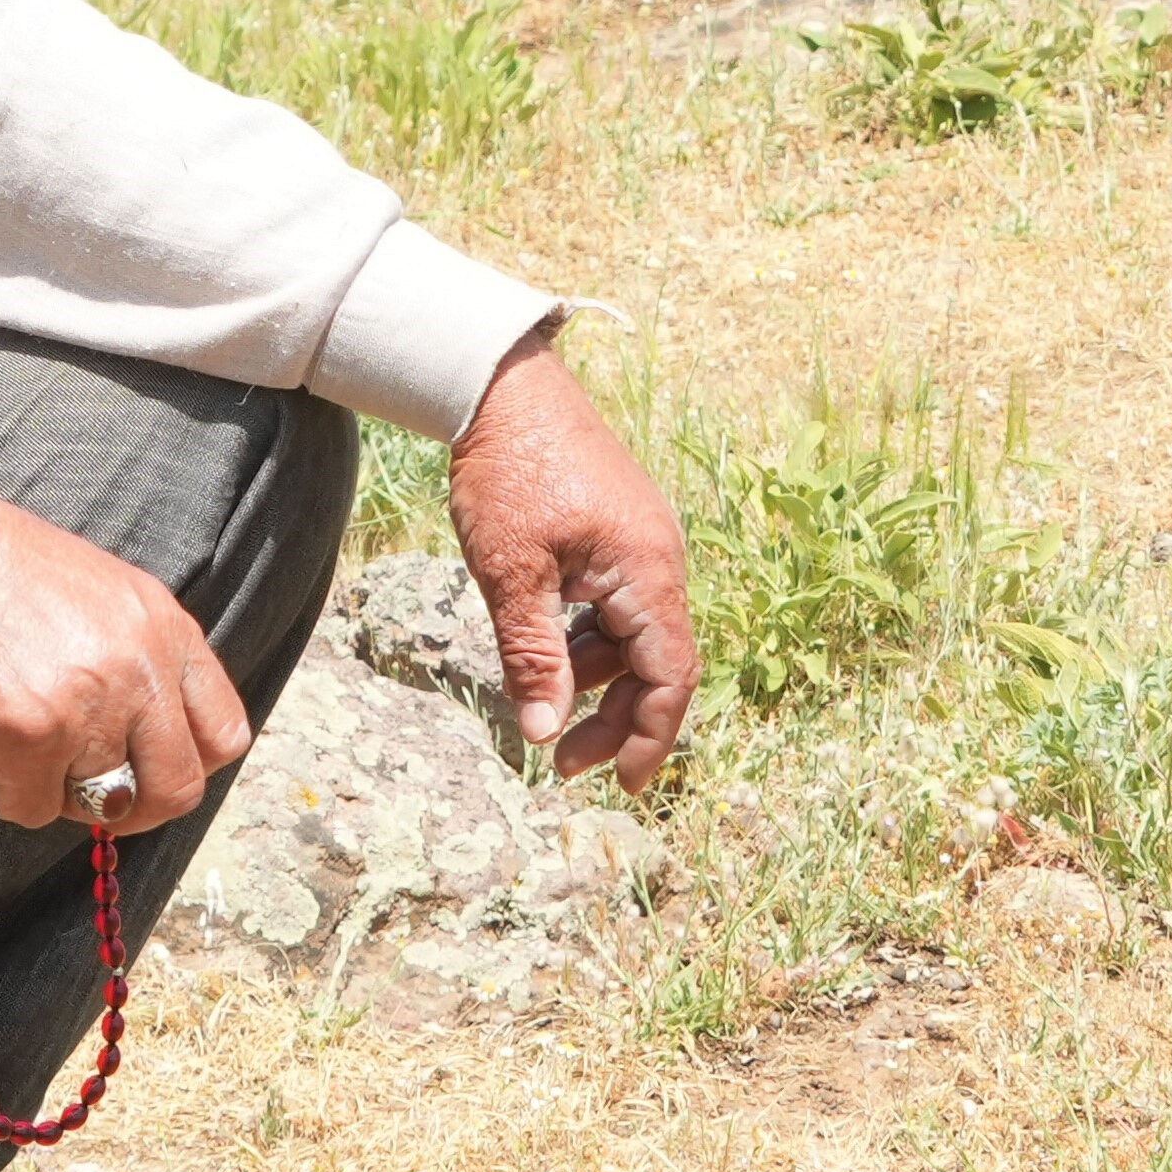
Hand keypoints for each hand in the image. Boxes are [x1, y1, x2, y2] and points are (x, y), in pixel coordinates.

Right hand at [0, 487, 245, 836]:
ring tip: (22, 750)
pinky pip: (33, 810)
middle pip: (177, 789)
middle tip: (88, 791)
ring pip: (102, 807)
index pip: (223, 732)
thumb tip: (148, 739)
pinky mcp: (28, 740)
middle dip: (134, 806)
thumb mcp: (101, 596)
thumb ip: (139, 659)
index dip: (186, 763)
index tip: (148, 767)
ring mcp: (86, 708)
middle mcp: (139, 669)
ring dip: (61, 793)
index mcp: (164, 628)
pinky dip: (5, 792)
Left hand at [444, 333, 693, 783]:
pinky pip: (615, 604)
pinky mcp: (615, 532)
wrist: (500, 385)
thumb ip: (533, 656)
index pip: (670, 676)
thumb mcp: (511, 574)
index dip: (650, 738)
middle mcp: (659, 560)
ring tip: (539, 702)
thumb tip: (542, 733)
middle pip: (656, 663)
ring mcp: (640, 543)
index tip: (625, 787)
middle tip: (562, 761)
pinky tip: (544, 649)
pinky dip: (585, 638)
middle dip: (615, 719)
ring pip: (633, 636)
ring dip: (594, 679)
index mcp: (649, 572)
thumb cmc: (509, 472)